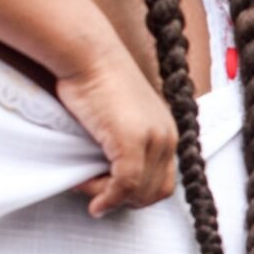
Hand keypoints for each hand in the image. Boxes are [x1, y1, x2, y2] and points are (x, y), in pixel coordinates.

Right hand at [56, 45, 177, 217]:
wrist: (87, 54)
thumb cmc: (93, 81)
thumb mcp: (118, 117)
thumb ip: (123, 143)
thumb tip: (109, 175)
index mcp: (167, 132)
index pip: (164, 180)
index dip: (138, 194)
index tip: (110, 191)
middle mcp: (167, 137)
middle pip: (157, 191)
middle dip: (126, 200)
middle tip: (96, 192)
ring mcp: (152, 139)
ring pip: (141, 192)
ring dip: (112, 198)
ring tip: (86, 186)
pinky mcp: (131, 140)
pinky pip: (125, 184)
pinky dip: (108, 198)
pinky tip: (92, 200)